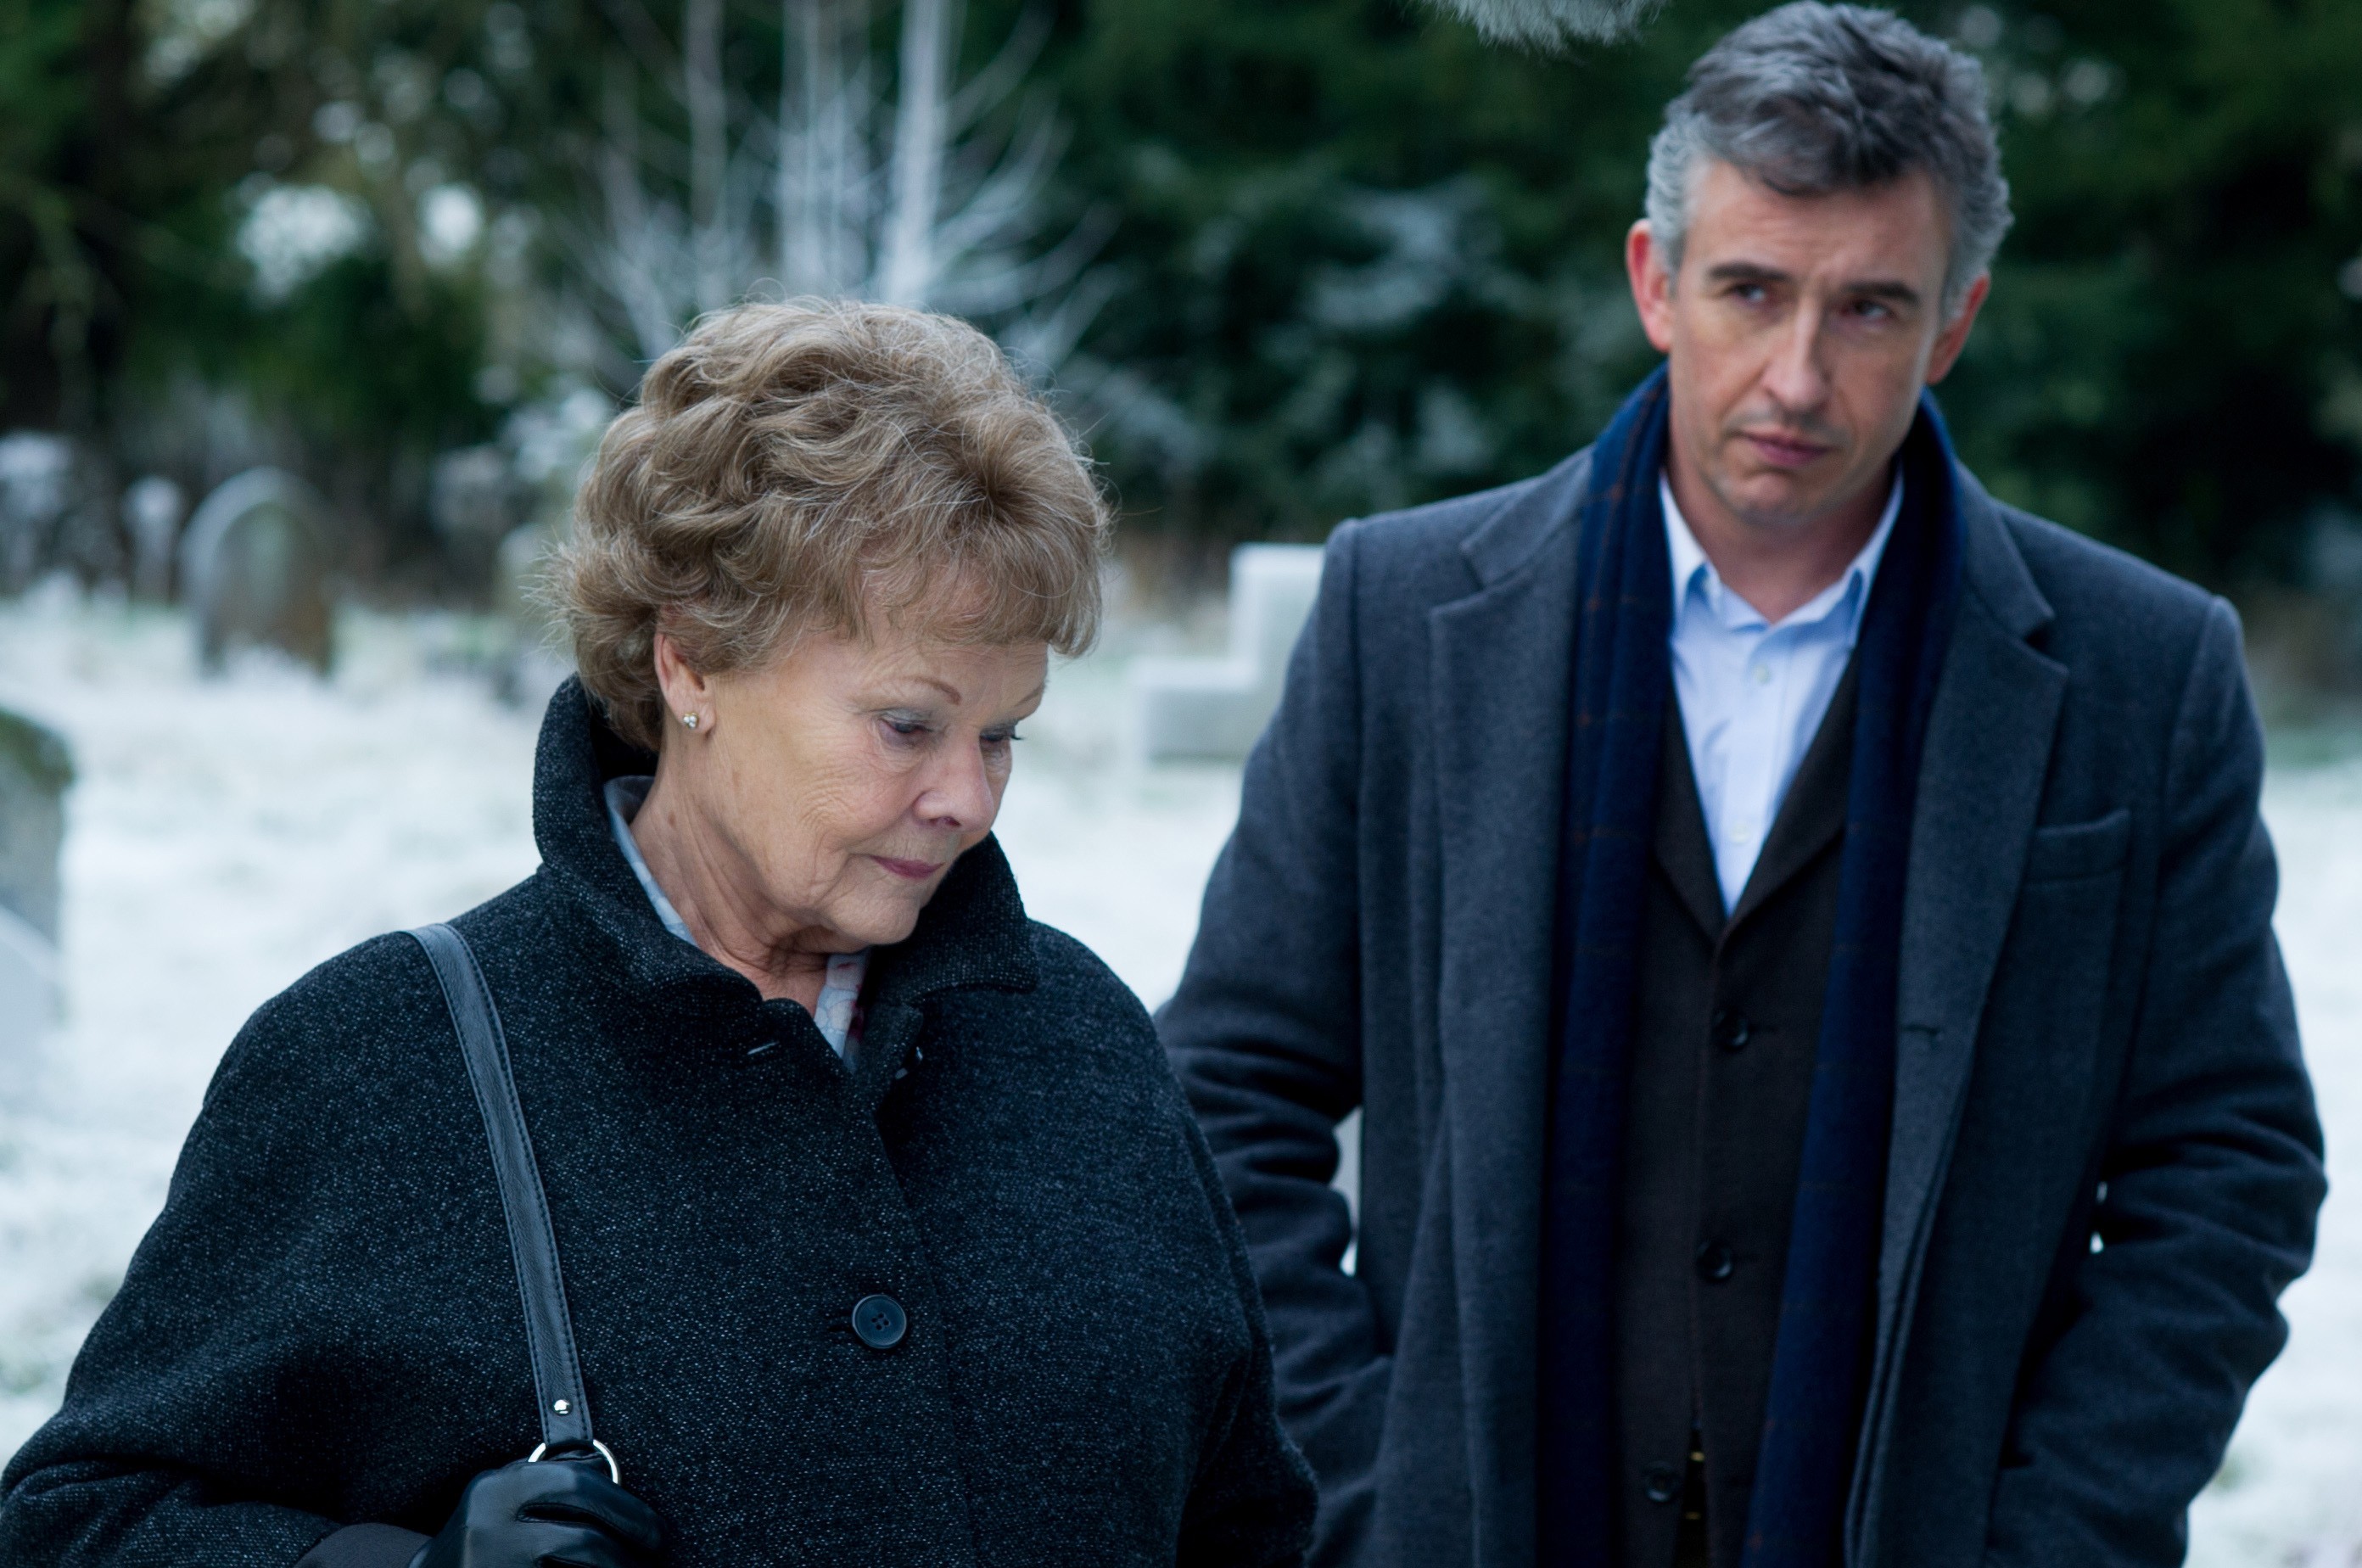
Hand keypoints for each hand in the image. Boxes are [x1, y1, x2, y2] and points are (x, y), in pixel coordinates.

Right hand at [407, 1457, 668, 1567]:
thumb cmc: (478, 1539)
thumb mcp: (499, 1500)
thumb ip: (542, 1482)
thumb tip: (602, 1468)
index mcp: (495, 1490)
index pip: (578, 1484)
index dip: (627, 1507)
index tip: (654, 1528)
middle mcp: (488, 1529)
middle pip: (585, 1540)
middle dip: (630, 1549)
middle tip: (656, 1551)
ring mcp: (491, 1566)